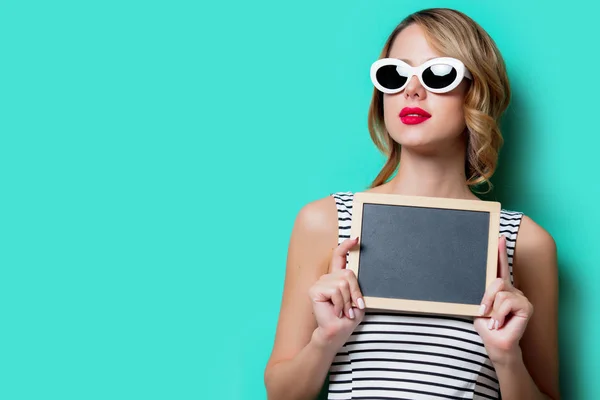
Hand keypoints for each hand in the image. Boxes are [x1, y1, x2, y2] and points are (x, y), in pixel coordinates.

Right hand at [308, 237, 365, 350]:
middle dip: (355, 291)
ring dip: (347, 300)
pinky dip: (340, 303)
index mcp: (336, 278)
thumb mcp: (357, 300)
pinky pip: (336, 290)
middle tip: (352, 307)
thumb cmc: (346, 319)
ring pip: (343, 282)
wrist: (335, 333)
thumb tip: (351, 271)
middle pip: (348, 273)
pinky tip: (335, 311)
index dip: (346, 247)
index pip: (339, 258)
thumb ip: (355, 286)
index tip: (356, 238)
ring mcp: (320, 283)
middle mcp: (327, 278)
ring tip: (343, 311)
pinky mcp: (315, 289)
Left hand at [474, 235, 533, 364]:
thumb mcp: (479, 305)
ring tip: (494, 321)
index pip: (500, 267)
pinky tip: (500, 323)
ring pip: (500, 291)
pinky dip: (498, 314)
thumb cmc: (486, 326)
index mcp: (500, 288)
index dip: (500, 252)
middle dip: (486, 297)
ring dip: (491, 308)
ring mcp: (521, 297)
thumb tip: (478, 280)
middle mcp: (512, 290)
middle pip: (496, 280)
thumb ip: (482, 292)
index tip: (499, 236)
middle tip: (482, 311)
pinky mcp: (527, 306)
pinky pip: (506, 301)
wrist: (495, 343)